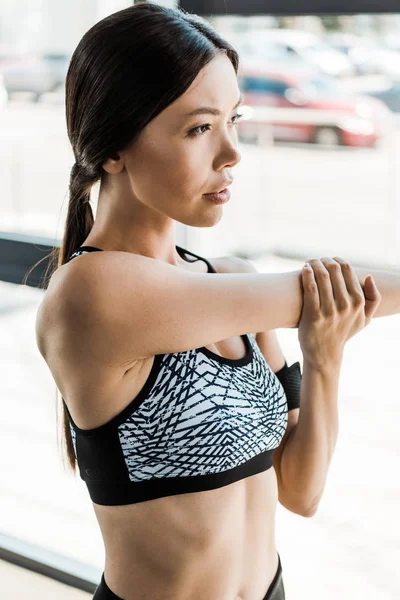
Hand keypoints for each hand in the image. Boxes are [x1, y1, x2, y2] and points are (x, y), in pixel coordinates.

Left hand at [298, 256, 380, 370]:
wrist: (324, 353)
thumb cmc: (344, 332)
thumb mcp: (364, 319)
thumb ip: (373, 299)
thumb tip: (368, 277)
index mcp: (358, 302)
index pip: (347, 270)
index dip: (336, 260)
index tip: (328, 260)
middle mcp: (345, 305)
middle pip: (334, 270)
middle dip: (323, 260)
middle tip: (316, 260)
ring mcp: (329, 310)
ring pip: (322, 276)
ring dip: (314, 264)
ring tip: (309, 263)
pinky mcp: (314, 315)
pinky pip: (310, 288)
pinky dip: (307, 274)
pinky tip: (304, 269)